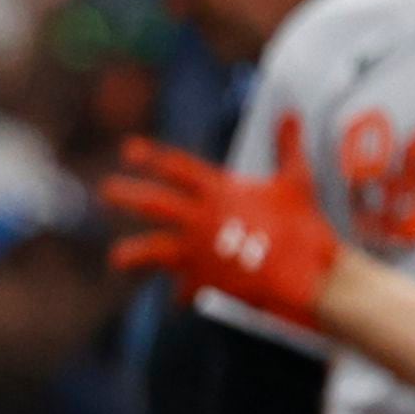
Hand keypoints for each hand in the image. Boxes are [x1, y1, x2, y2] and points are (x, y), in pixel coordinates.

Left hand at [106, 135, 341, 330]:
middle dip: (126, 195)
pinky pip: (183, 288)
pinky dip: (182, 293)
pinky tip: (178, 299)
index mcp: (219, 191)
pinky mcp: (203, 283)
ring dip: (132, 254)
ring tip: (118, 259)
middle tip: (105, 191)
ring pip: (151, 249)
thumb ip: (288, 147)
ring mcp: (197, 252)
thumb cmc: (304, 228)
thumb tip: (291, 114)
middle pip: (152, 203)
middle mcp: (199, 218)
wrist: (309, 279)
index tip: (128, 151)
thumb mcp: (296, 183)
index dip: (152, 157)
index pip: (176, 167)